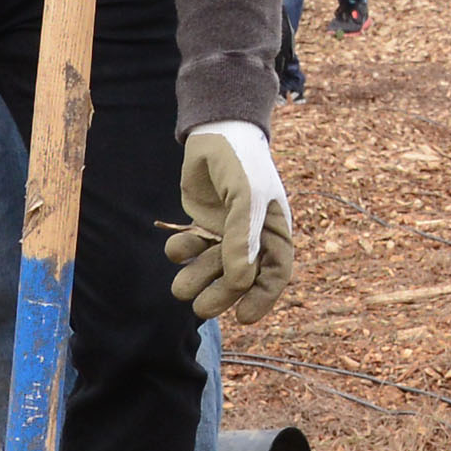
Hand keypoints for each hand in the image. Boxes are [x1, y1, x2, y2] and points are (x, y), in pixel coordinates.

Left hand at [167, 121, 294, 322]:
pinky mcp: (201, 224)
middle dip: (221, 295)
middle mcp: (252, 236)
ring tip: (179, 287)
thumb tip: (242, 282)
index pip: (275, 273)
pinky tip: (175, 246)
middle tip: (200, 308)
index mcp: (274, 231)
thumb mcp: (246, 199)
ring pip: (213, 267)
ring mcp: (226, 231)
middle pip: (240, 278)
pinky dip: (181, 253)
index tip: (244, 318)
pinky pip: (191, 249)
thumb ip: (242, 240)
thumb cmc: (240, 163)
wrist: (214, 132)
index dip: (262, 298)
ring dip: (197, 278)